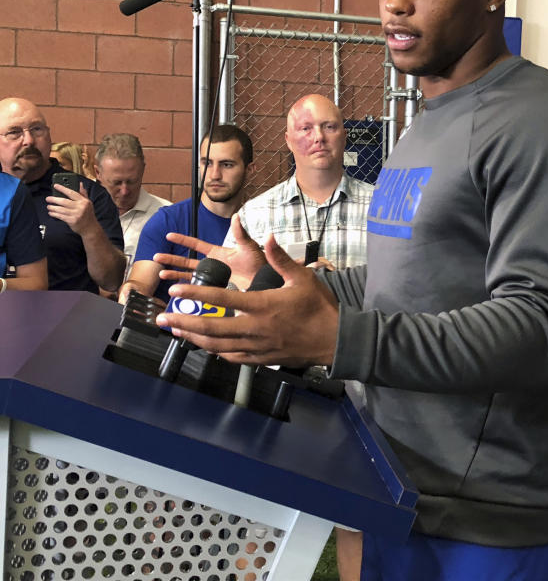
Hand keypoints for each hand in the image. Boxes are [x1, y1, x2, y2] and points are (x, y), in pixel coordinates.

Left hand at [46, 184, 96, 235]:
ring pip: (61, 209)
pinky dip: (54, 214)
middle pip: (64, 201)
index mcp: (84, 201)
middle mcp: (81, 207)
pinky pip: (61, 216)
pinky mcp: (72, 221)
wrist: (90, 228)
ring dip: (53, 207)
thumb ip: (83, 194)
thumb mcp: (88, 203)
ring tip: (49, 206)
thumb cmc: (88, 215)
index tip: (55, 185)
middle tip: (48, 198)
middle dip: (54, 199)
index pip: (72, 193)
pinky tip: (51, 213)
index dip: (63, 188)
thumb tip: (80, 184)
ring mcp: (76, 214)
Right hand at [156, 214, 266, 287]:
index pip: (196, 244)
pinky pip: (197, 288)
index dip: (183, 239)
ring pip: (189, 274)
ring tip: (161, 274)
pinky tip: (176, 291)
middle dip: (171, 258)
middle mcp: (213, 264)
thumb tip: (236, 216)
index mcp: (218, 252)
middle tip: (156, 257)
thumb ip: (240, 232)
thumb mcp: (248, 245)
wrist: (266, 282)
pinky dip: (186, 289)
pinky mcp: (215, 289)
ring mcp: (213, 277)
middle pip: (187, 260)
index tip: (169, 235)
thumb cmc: (260, 262)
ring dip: (175, 274)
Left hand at [157, 235, 339, 366]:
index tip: (176, 289)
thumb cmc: (321, 308)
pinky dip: (215, 351)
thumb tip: (267, 237)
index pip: (222, 298)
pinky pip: (232, 357)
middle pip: (211, 327)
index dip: (196, 293)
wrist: (336, 340)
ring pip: (217, 345)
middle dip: (183, 322)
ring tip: (176, 331)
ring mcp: (258, 346)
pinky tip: (206, 346)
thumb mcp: (303, 278)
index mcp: (263, 305)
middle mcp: (256, 328)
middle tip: (163, 318)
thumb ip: (281, 259)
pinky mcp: (263, 358)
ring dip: (194, 338)